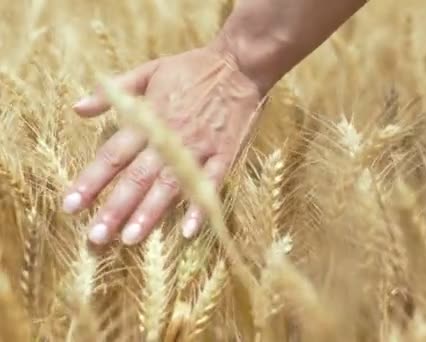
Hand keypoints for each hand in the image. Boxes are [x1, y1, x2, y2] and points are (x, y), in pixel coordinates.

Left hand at [62, 39, 263, 245]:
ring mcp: (199, 147)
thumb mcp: (148, 70)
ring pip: (170, 184)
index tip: (71, 206)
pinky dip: (200, 206)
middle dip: (116, 207)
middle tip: (97, 237)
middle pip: (138, 176)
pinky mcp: (225, 154)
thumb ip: (112, 91)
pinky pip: (212, 183)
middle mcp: (170, 136)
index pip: (113, 154)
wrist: (238, 65)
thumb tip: (77, 108)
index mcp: (149, 118)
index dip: (91, 181)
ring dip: (150, 212)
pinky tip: (187, 231)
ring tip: (131, 238)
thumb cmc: (191, 69)